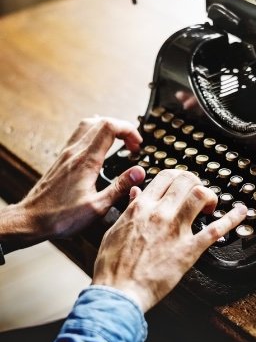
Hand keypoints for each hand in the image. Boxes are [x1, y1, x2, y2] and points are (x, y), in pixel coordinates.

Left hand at [0, 117, 144, 243]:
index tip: (137, 145)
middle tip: (133, 145)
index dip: (128, 130)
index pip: (110, 127)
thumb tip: (138, 172)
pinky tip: (100, 144)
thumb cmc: (61, 217)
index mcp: (86, 161)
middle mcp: (75, 152)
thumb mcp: (97, 207)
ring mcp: (67, 153)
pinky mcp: (62, 158)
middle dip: (122, 129)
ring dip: (108, 128)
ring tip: (120, 141)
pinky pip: (80, 134)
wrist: (31, 220)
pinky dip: (95, 133)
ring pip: (89, 125)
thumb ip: (119, 187)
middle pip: (101, 122)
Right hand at [92, 170, 246, 311]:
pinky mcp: (189, 249)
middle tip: (197, 195)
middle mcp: (160, 212)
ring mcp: (176, 230)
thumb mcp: (115, 229)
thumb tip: (137, 192)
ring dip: (210, 196)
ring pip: (200, 195)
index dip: (178, 177)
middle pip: (186, 180)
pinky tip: (241, 212)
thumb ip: (129, 208)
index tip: (182, 185)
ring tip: (210, 206)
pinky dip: (232, 219)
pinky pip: (215, 230)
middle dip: (196, 183)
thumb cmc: (113, 265)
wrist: (118, 292)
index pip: (166, 176)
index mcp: (141, 207)